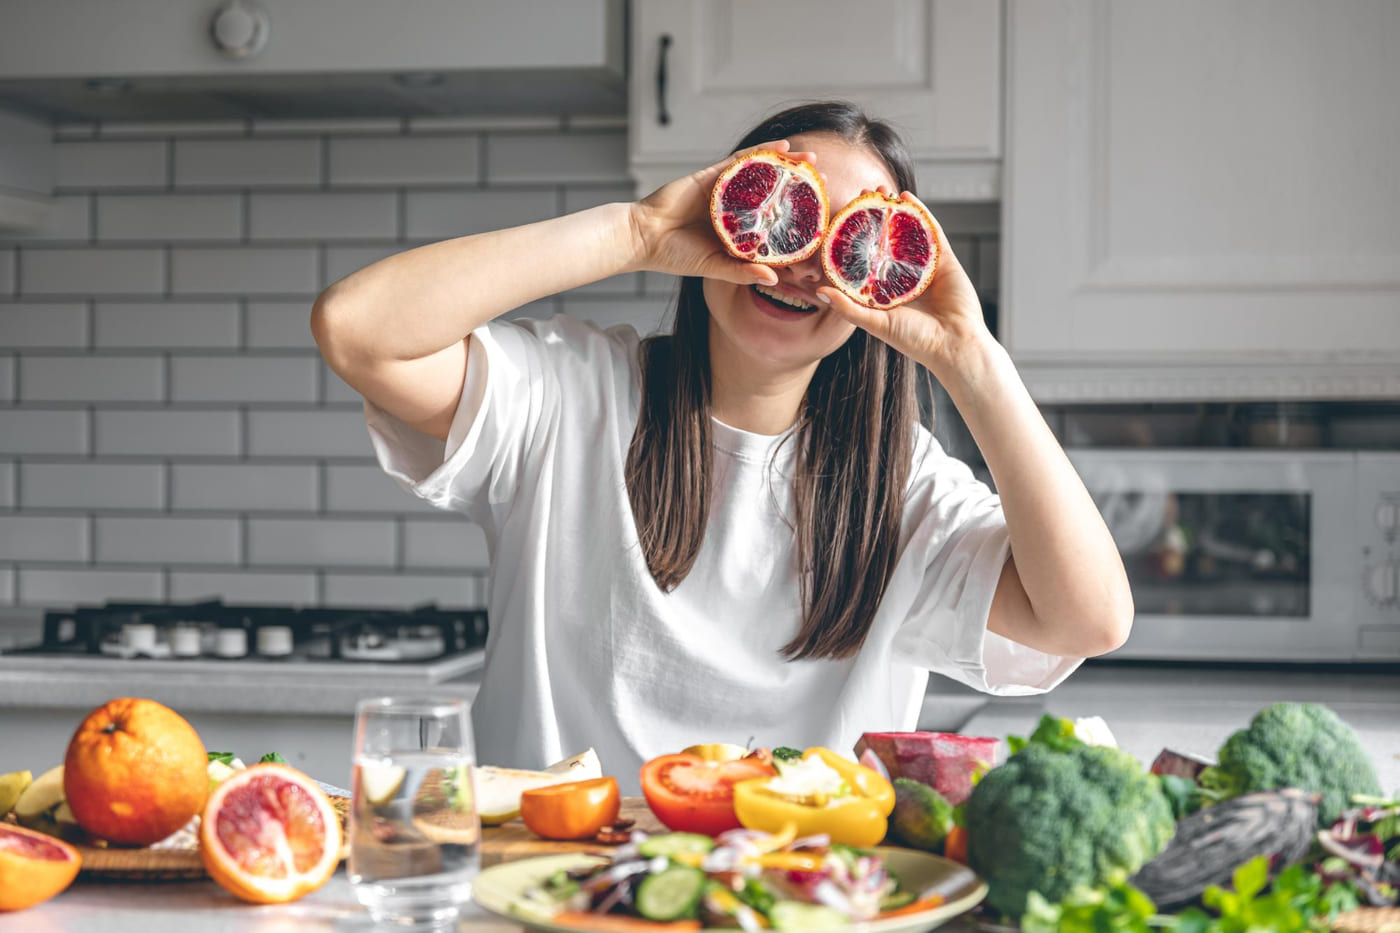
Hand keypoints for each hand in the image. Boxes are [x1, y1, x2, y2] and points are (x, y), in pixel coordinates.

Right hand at [628, 140, 815, 286]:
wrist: (642, 237)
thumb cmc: (674, 256)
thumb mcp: (713, 267)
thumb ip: (742, 271)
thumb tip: (773, 279)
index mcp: (737, 231)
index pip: (773, 224)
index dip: (798, 221)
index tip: (822, 220)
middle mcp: (735, 208)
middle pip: (773, 194)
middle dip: (799, 188)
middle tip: (825, 183)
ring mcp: (724, 190)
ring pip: (762, 173)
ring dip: (788, 165)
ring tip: (812, 158)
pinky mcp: (712, 175)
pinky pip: (741, 160)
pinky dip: (762, 152)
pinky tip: (782, 146)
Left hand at [816, 186, 994, 378]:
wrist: (953, 344)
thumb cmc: (914, 340)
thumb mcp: (875, 322)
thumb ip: (847, 307)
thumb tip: (819, 291)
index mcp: (883, 289)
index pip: (864, 257)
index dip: (852, 236)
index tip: (839, 217)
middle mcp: (902, 275)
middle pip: (885, 238)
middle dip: (873, 216)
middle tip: (861, 194)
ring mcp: (923, 265)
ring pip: (907, 230)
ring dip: (895, 209)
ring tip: (881, 190)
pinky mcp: (944, 259)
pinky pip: (931, 231)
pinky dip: (920, 212)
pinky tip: (908, 197)